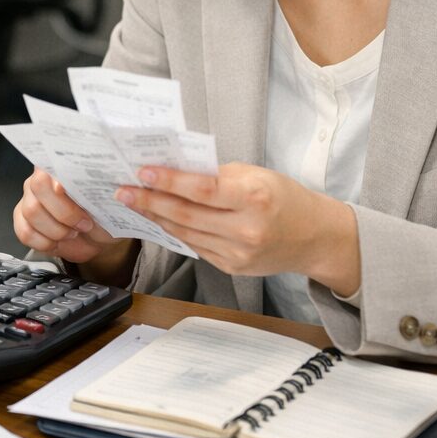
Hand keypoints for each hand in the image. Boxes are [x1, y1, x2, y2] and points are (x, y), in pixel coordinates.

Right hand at [13, 169, 116, 262]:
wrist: (96, 238)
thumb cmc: (104, 217)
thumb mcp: (112, 206)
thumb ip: (106, 194)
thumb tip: (110, 189)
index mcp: (64, 167)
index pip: (53, 164)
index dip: (58, 179)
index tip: (67, 191)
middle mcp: (42, 178)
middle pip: (38, 187)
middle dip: (63, 212)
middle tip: (83, 225)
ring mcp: (29, 198)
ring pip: (31, 211)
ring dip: (56, 230)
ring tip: (72, 233)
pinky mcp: (22, 220)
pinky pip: (25, 231)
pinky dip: (44, 242)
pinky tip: (57, 242)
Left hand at [119, 163, 360, 292]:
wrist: (314, 238)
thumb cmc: (284, 197)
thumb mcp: (257, 175)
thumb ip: (217, 175)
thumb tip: (174, 169)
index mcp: (255, 198)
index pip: (202, 189)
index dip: (169, 181)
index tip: (142, 171)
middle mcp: (246, 230)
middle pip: (186, 215)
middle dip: (149, 201)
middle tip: (122, 189)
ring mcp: (238, 254)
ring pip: (185, 233)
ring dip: (155, 216)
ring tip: (132, 202)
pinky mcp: (231, 268)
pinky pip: (194, 246)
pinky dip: (173, 231)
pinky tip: (157, 218)